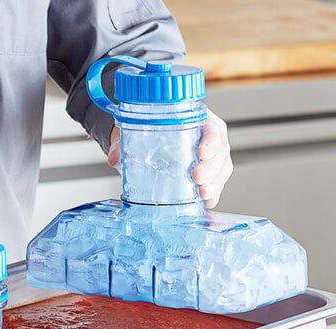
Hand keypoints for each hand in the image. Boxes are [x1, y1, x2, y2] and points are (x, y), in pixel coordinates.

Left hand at [107, 109, 232, 207]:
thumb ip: (124, 142)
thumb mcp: (135, 131)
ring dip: (215, 183)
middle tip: (198, 178)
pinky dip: (213, 193)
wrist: (146, 140)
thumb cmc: (148, 130)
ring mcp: (209, 157)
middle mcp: (207, 137)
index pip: (212, 127)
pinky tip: (207, 202)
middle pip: (220, 151)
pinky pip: (216, 183)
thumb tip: (114, 158)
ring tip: (204, 194)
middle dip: (212, 167)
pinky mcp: (207, 174)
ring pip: (221, 169)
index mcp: (197, 120)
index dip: (211, 140)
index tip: (203, 152)